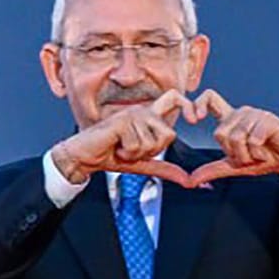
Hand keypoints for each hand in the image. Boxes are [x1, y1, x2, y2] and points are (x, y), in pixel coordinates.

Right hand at [50, 90, 192, 188]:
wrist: (84, 157)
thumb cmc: (109, 155)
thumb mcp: (142, 163)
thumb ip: (164, 168)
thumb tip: (187, 179)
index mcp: (148, 117)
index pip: (175, 99)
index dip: (188, 105)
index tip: (195, 119)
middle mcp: (142, 111)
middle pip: (169, 133)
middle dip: (154, 151)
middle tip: (134, 150)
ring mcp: (132, 114)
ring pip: (152, 142)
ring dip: (136, 154)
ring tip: (121, 148)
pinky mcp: (122, 122)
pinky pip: (137, 145)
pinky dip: (126, 154)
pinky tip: (115, 147)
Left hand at [182, 90, 278, 185]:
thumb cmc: (266, 159)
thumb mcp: (235, 166)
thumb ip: (213, 170)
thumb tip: (191, 180)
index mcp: (231, 120)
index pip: (209, 99)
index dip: (198, 105)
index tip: (194, 119)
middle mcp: (241, 114)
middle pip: (219, 132)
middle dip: (232, 153)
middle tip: (248, 156)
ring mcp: (255, 115)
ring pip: (236, 137)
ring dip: (246, 155)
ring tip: (258, 154)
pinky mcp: (267, 120)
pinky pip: (252, 140)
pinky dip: (258, 153)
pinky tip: (267, 151)